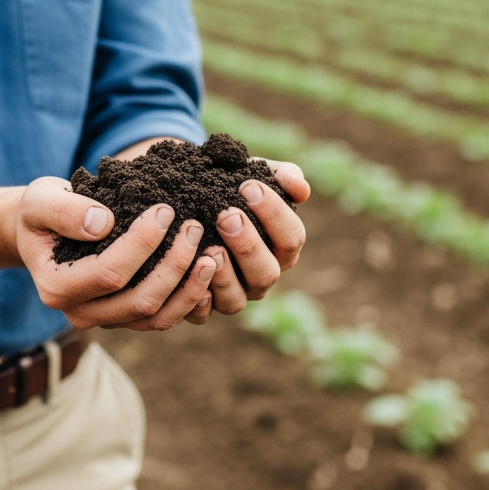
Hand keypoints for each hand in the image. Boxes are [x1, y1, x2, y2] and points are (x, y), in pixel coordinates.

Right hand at [14, 177, 215, 330]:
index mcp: (57, 287)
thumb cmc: (41, 212)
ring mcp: (105, 320)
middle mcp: (80, 313)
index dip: (143, 243)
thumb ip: (65, 210)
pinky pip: (161, 318)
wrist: (40, 232)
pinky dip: (188, 300)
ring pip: (156, 317)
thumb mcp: (41, 200)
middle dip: (173, 264)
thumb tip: (104, 223)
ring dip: (189, 288)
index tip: (165, 210)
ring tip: (211, 254)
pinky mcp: (125, 317)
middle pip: (139, 300)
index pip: (110, 272)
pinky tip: (207, 273)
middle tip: (194, 227)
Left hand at [184, 159, 310, 324]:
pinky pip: (201, 314)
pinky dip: (195, 299)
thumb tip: (301, 189)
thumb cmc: (228, 187)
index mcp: (281, 249)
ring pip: (236, 300)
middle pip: (267, 273)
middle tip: (226, 215)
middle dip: (247, 245)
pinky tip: (187, 273)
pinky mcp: (201, 308)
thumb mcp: (253, 174)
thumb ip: (280, 176)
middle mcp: (260, 277)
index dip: (274, 214)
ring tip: (208, 245)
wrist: (188, 198)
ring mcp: (232, 296)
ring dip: (223, 275)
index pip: (291, 238)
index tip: (248, 186)